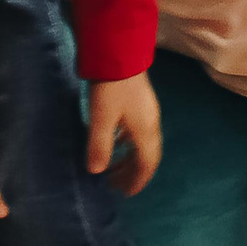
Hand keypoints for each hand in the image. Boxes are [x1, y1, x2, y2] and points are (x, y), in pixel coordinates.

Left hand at [86, 73, 164, 195]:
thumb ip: (99, 146)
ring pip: (141, 142)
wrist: (119, 51)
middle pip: (146, 155)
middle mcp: (150, 123)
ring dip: (128, 157)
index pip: (147, 164)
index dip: (137, 181)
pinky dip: (126, 142)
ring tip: (111, 167)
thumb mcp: (101, 118)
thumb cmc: (110, 88)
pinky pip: (136, 130)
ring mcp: (146, 111)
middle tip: (114, 185)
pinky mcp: (138, 101)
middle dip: (132, 172)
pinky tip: (113, 140)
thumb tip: (96, 171)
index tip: (126, 194)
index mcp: (145, 131)